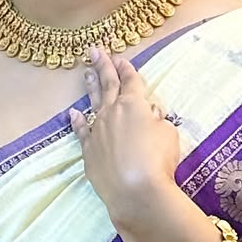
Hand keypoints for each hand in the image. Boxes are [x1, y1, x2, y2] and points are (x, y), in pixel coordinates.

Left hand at [69, 45, 179, 220]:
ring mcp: (97, 131)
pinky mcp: (88, 150)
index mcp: (134, 104)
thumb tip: (149, 115)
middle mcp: (112, 113)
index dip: (126, 68)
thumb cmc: (158, 159)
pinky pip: (81, 130)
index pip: (130, 81)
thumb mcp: (168, 134)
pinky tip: (73, 113)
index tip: (120, 57)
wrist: (134, 190)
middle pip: (108, 84)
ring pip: (93, 103)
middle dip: (102, 66)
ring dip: (91, 87)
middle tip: (94, 50)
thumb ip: (157, 121)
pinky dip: (77, 121)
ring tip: (86, 72)